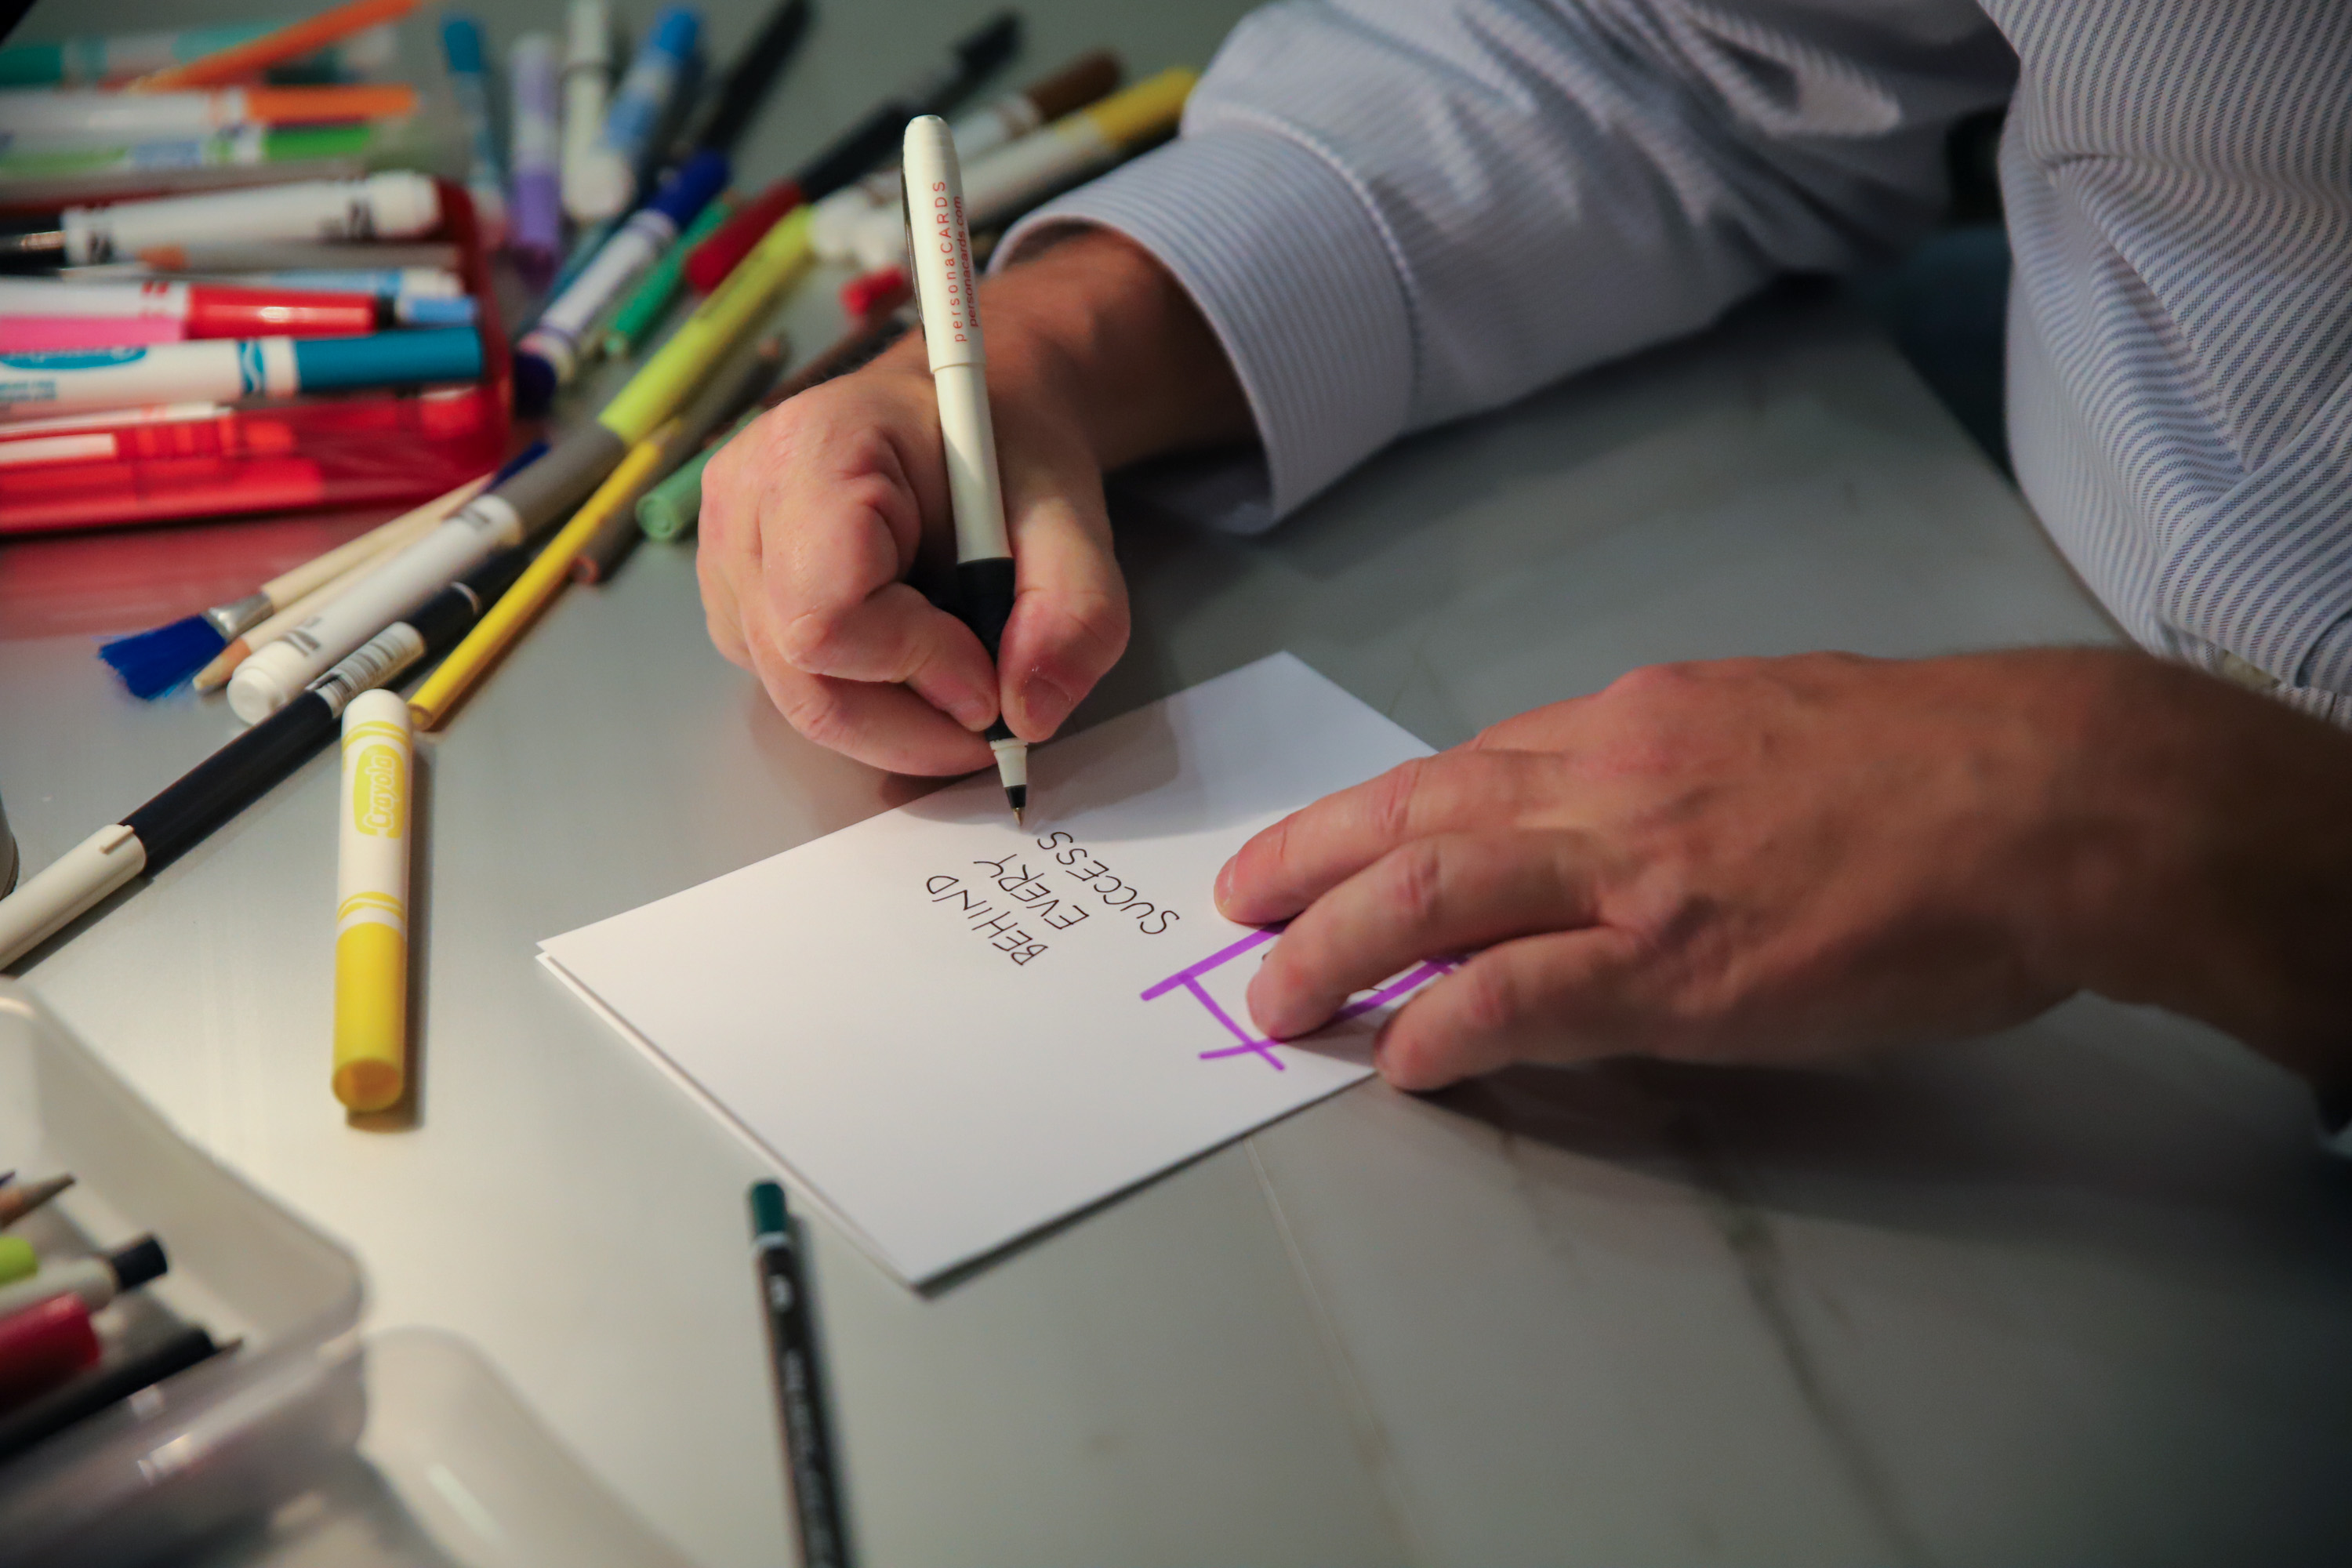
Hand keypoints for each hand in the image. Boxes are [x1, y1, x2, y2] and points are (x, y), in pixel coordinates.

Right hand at [698, 229, 1248, 773]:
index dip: (916, 665)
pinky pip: (792, 688)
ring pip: (795, 698)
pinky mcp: (734, 600)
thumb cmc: (1006, 450)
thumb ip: (1076, 612)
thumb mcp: (1071, 517)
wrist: (970, 419)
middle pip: (801, 679)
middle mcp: (743, 503)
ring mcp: (724, 557)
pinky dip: (867, 702)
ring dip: (895, 721)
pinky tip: (916, 660)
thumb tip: (1031, 715)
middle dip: (910, 726)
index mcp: (814, 450)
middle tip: (994, 719)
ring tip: (962, 676)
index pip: (826, 613)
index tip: (993, 673)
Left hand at [1215, 650, 2351, 1092]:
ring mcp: (1636, 867)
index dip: (1375, 816)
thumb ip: (1670, 764)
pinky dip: (1442, 1026)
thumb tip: (1603, 819)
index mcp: (1636, 720)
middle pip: (1414, 814)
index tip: (1321, 850)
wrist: (2046, 797)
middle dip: (1309, 865)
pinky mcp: (1678, 961)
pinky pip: (1520, 992)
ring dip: (1336, 947)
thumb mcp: (1772, 722)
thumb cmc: (1935, 766)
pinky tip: (1399, 1060)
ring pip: (1434, 890)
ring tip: (1273, 999)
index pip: (1465, 766)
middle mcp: (1611, 776)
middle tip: (1242, 913)